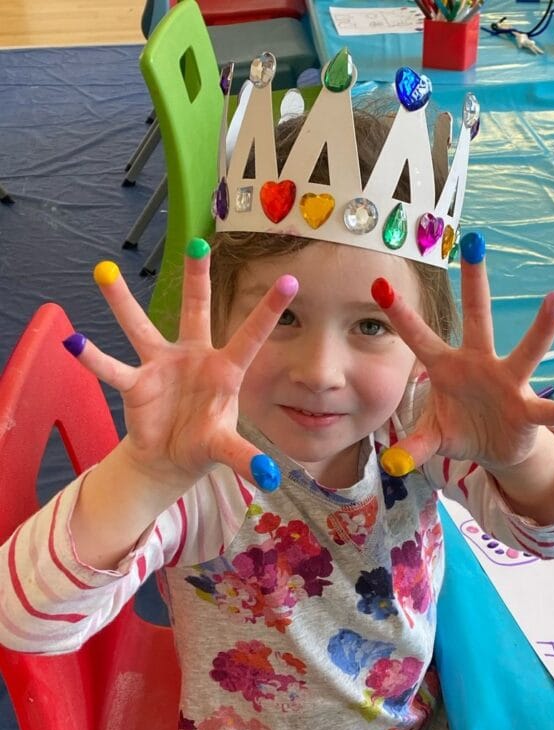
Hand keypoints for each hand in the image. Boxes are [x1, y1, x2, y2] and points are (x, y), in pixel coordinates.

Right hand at [69, 239, 296, 491]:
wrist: (171, 458)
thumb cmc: (206, 442)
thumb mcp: (226, 449)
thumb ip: (246, 458)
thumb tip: (272, 478)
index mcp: (226, 370)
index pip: (251, 336)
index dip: (269, 311)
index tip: (291, 281)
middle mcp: (194, 357)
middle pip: (195, 310)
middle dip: (197, 277)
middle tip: (197, 240)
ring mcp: (162, 365)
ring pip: (141, 327)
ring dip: (122, 302)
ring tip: (104, 272)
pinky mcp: (135, 383)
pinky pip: (112, 368)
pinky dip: (93, 359)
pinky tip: (74, 342)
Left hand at [371, 232, 553, 477]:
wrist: (495, 448)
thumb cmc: (461, 429)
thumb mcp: (434, 438)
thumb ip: (414, 446)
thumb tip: (393, 465)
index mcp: (448, 368)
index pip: (420, 338)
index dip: (401, 315)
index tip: (379, 283)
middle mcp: (480, 365)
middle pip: (477, 317)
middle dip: (474, 282)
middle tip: (474, 240)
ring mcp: (508, 383)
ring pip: (525, 351)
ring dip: (540, 328)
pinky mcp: (527, 410)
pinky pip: (544, 410)